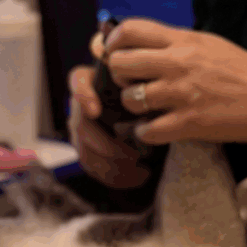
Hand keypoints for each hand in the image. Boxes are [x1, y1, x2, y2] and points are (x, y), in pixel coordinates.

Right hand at [66, 32, 152, 188]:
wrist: (168, 112)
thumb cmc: (161, 90)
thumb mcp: (156, 78)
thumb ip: (147, 72)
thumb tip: (143, 70)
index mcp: (98, 81)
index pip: (78, 80)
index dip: (82, 95)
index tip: (95, 110)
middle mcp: (86, 104)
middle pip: (81, 124)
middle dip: (104, 143)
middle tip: (133, 153)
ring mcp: (85, 128)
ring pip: (85, 150)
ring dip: (111, 163)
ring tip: (140, 167)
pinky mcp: (91, 150)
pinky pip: (93, 166)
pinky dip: (115, 175)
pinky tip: (140, 176)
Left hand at [103, 18, 246, 143]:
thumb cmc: (244, 71)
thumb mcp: (208, 43)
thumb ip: (174, 43)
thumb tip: (140, 44)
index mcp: (183, 40)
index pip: (129, 30)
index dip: (113, 43)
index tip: (115, 53)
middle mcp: (178, 63)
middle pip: (120, 64)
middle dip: (118, 76)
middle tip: (130, 83)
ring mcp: (183, 94)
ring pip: (130, 99)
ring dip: (132, 107)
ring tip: (145, 109)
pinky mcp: (189, 123)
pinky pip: (146, 130)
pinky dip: (145, 133)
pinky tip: (155, 129)